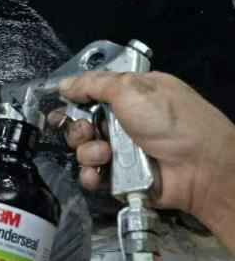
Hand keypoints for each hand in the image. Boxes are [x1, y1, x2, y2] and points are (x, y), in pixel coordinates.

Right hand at [51, 71, 234, 252]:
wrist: (198, 167)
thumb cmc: (169, 120)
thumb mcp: (132, 89)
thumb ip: (94, 83)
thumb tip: (64, 84)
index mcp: (128, 95)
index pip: (90, 94)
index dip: (74, 100)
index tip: (61, 105)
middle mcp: (121, 122)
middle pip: (80, 124)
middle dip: (77, 129)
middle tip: (88, 131)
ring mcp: (119, 151)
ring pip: (83, 150)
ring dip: (88, 152)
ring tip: (105, 154)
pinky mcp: (118, 176)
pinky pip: (91, 175)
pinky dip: (91, 175)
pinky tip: (101, 173)